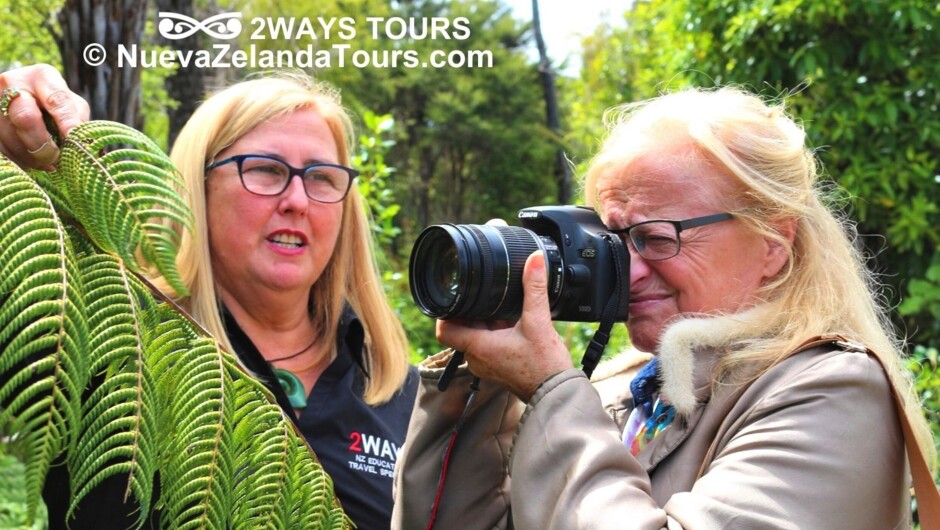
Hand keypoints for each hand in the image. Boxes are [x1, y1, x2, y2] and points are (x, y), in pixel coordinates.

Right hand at [0, 64, 89, 169]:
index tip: (73, 140)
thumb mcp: (72, 107)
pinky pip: (1, 148)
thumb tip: (83, 150)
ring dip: (30, 157)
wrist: (24, 102)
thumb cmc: (57, 107)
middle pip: (25, 117)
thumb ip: (76, 122)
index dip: (66, 123)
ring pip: (9, 136)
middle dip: (42, 144)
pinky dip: (17, 160)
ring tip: (46, 163)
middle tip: (55, 159)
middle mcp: (12, 82)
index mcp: (42, 76)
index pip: (56, 100)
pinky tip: (30, 163)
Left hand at [436, 251, 573, 400]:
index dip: (445, 312)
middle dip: (471, 312)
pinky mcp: (497, 368)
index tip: (456, 297)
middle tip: (485, 296)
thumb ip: (534, 288)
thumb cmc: (545, 366)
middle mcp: (477, 358)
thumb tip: (534, 260)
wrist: (556, 392)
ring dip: (484, 322)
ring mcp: (486, 365)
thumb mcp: (539, 322)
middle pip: (461, 329)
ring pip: (475, 337)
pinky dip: (495, 333)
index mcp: (478, 347)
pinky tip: (511, 325)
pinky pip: (487, 346)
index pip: (444, 329)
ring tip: (501, 310)